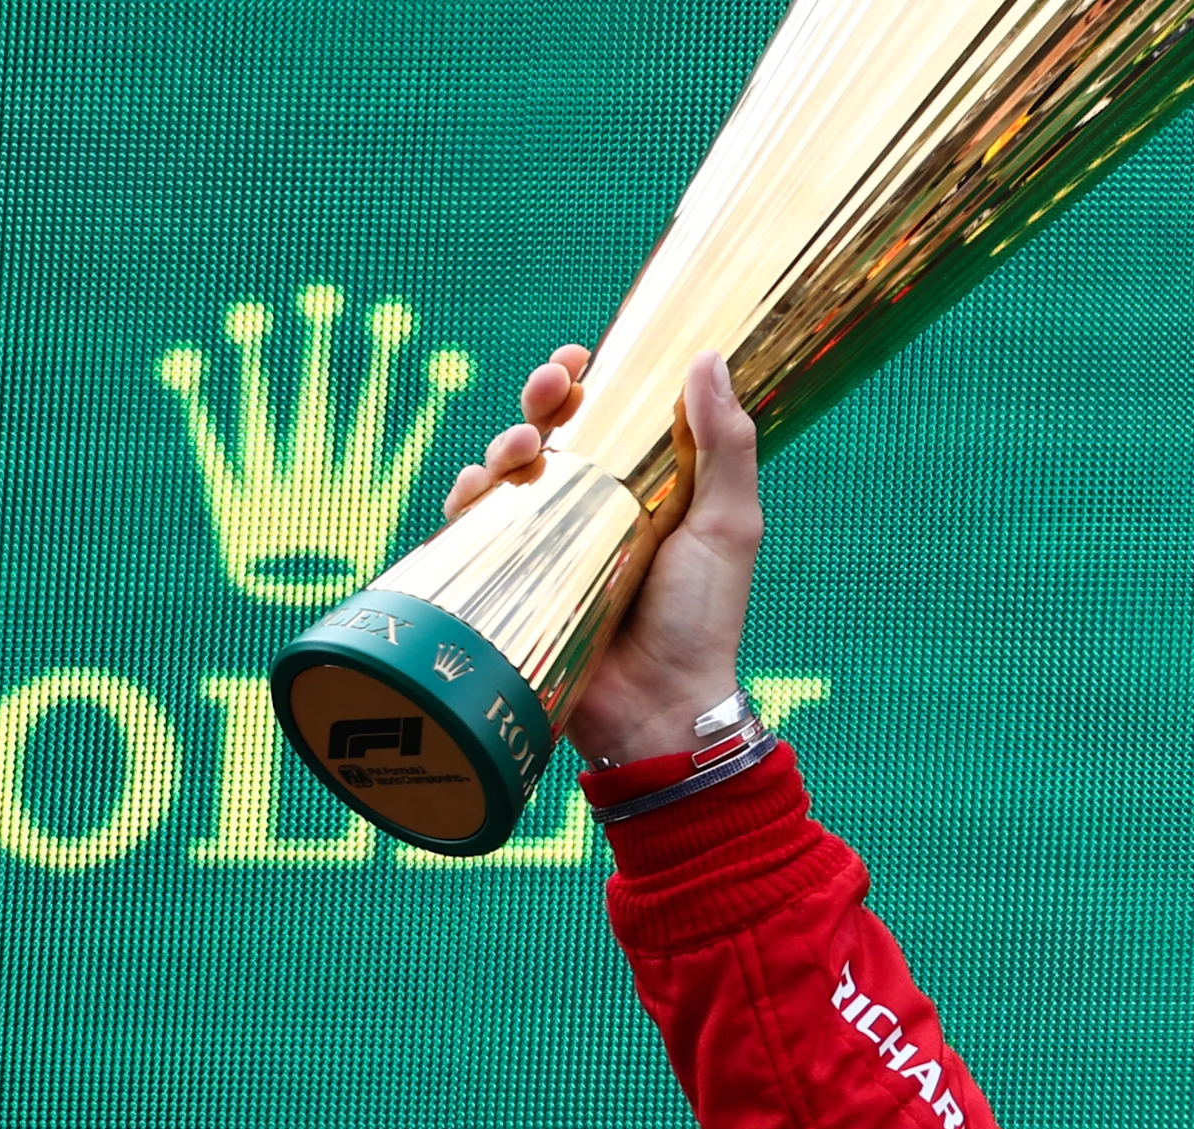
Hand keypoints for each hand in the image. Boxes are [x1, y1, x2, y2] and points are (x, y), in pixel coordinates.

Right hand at [444, 347, 763, 765]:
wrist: (659, 707)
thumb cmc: (703, 620)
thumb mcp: (728, 526)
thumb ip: (726, 446)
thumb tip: (709, 358)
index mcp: (646, 487)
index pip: (610, 417)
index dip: (588, 382)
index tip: (581, 356)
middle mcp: (595, 507)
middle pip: (551, 432)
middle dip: (540, 399)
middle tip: (550, 389)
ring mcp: (550, 541)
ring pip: (506, 471)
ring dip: (503, 443)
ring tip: (520, 451)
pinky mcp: (513, 577)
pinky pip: (472, 526)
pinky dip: (465, 499)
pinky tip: (474, 490)